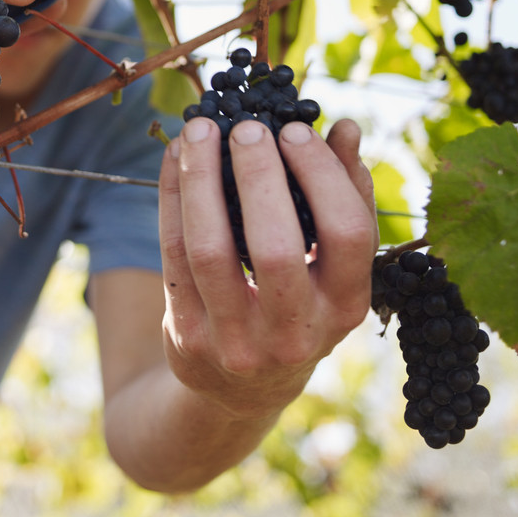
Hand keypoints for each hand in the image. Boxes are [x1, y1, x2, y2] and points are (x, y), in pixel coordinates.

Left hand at [157, 116, 376, 419]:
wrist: (241, 389)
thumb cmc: (297, 307)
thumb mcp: (332, 270)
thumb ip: (345, 197)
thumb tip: (343, 129)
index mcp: (345, 308)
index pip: (345, 236)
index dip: (321, 177)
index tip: (294, 130)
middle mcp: (295, 332)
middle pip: (275, 248)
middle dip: (258, 177)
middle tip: (246, 127)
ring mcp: (236, 339)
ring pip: (209, 250)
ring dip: (201, 179)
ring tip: (199, 129)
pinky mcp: (188, 334)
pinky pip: (172, 254)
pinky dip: (171, 197)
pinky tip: (174, 158)